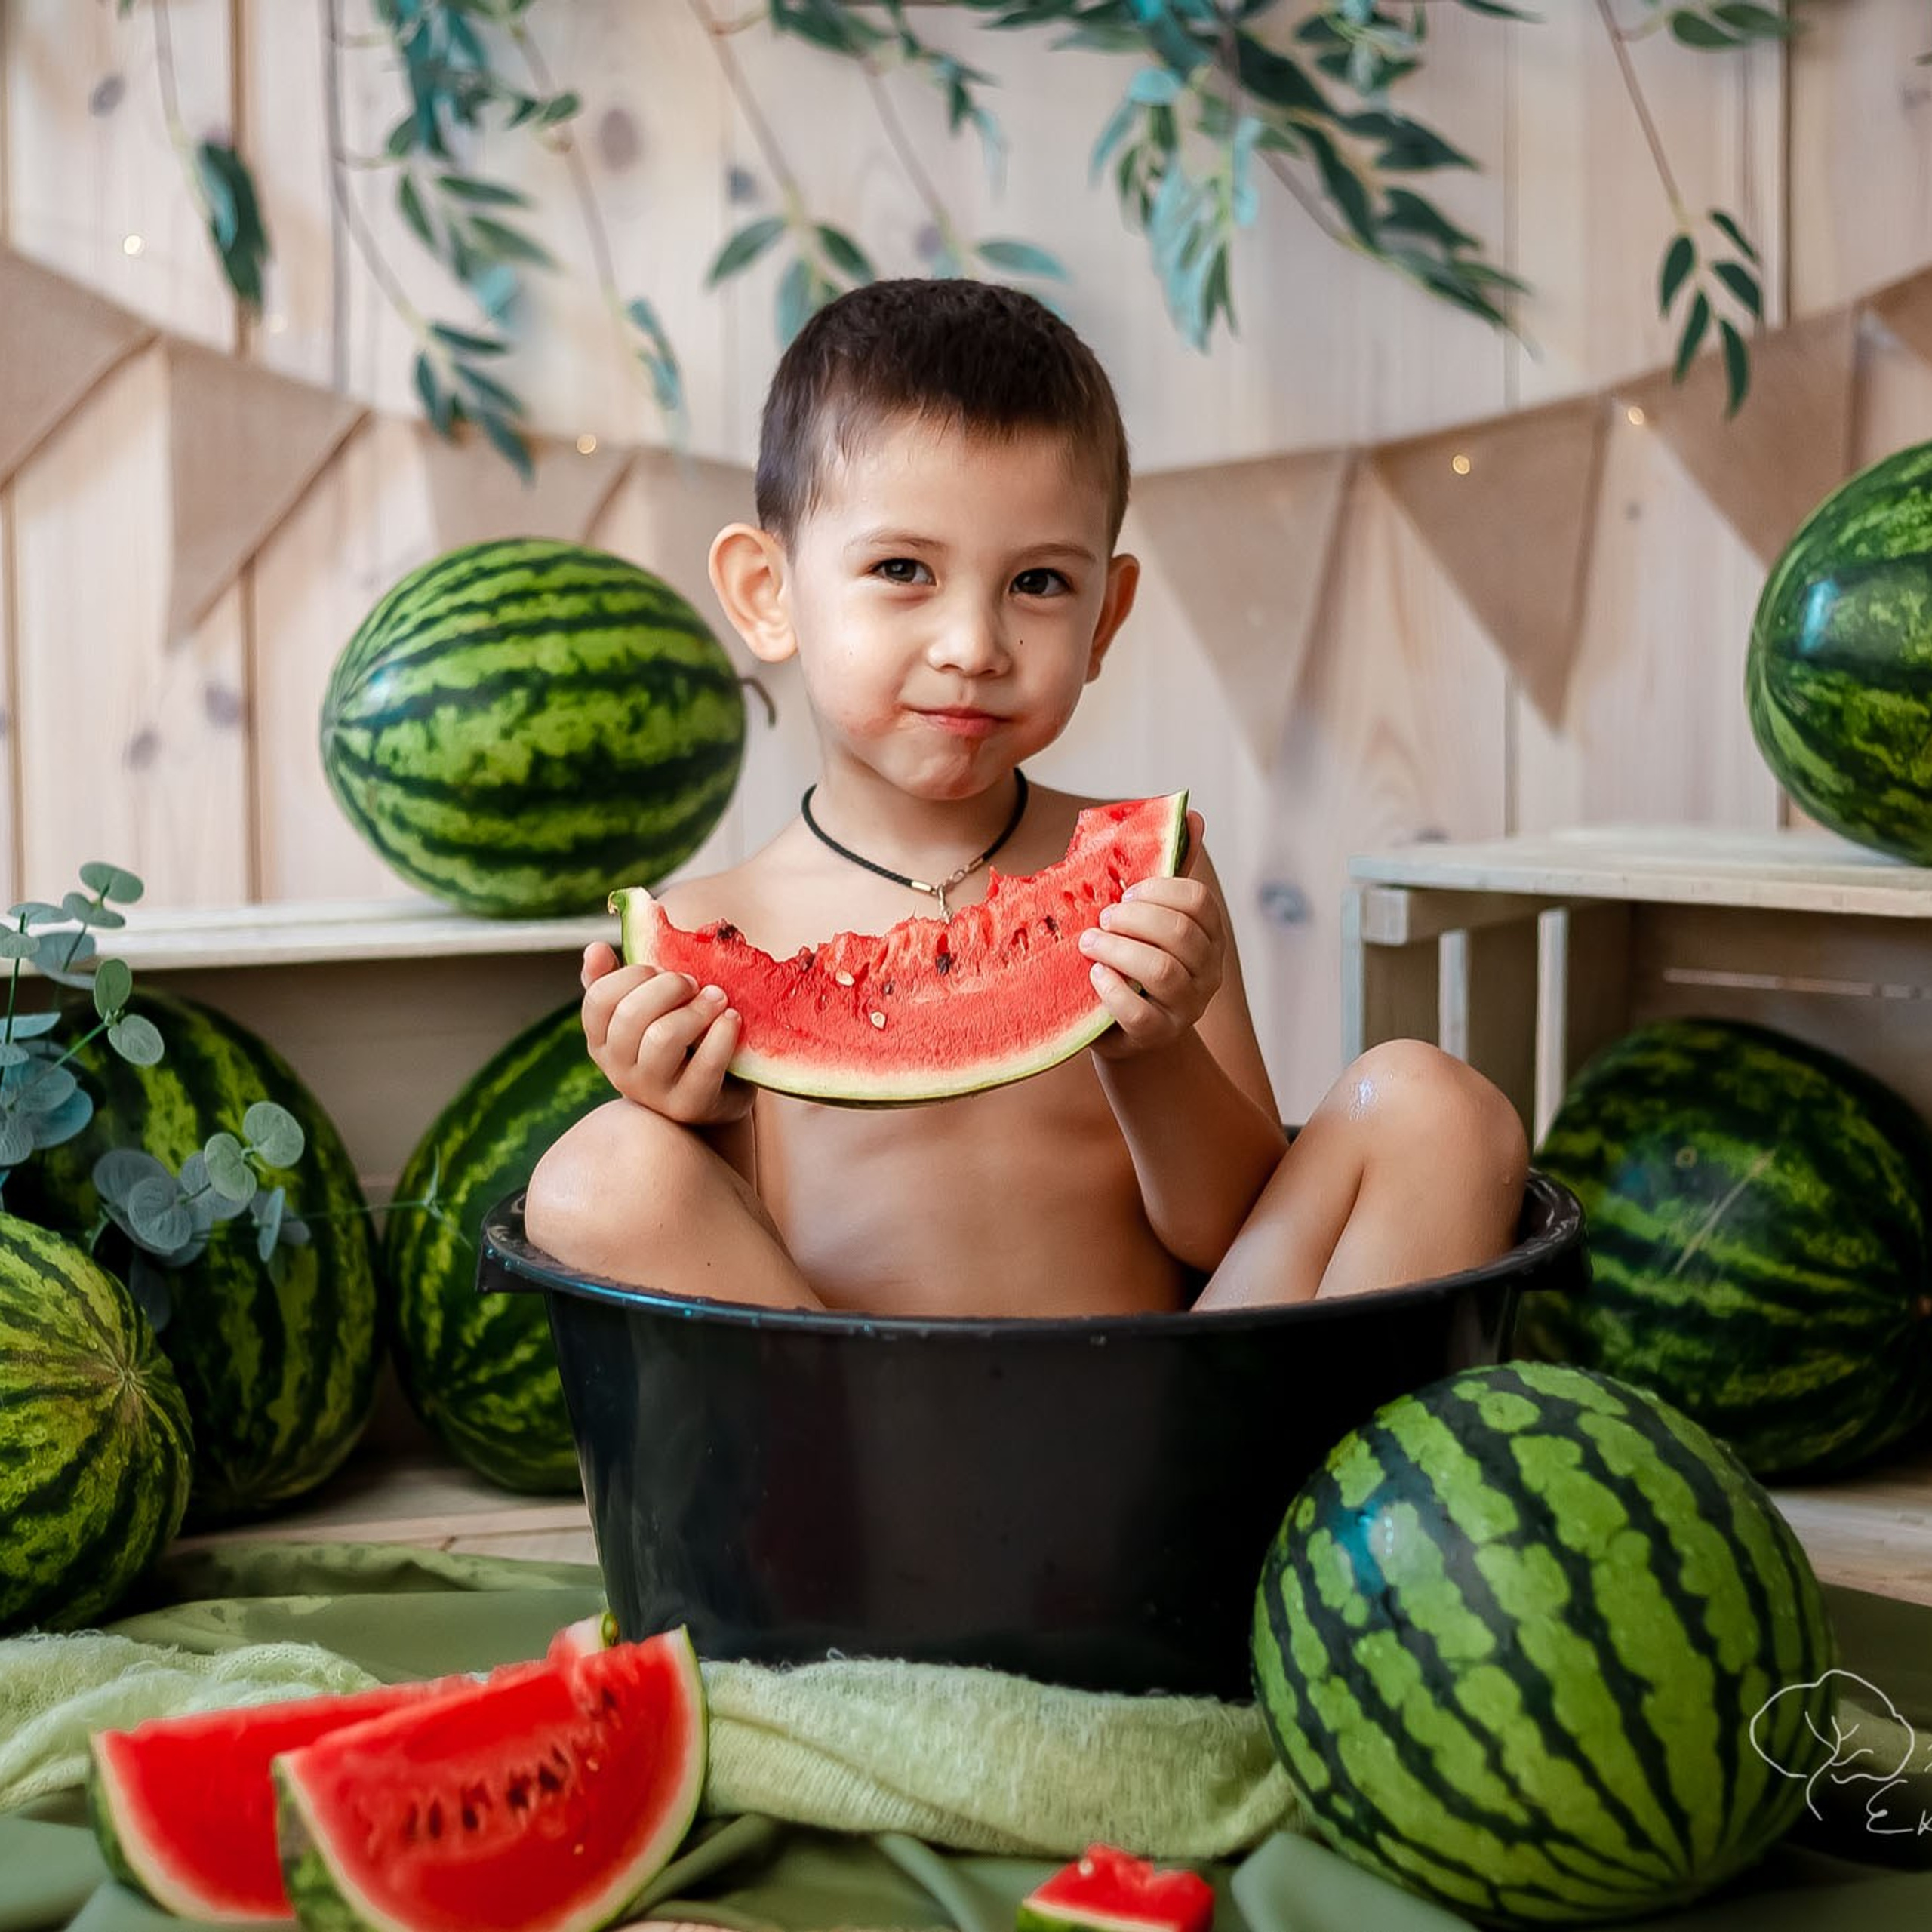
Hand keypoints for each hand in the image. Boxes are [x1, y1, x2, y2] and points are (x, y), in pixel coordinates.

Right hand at [579, 941, 753, 1124]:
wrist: (716, 1093)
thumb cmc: (678, 1040)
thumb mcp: (647, 1010)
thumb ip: (618, 980)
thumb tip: (594, 949)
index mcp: (602, 1041)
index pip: (599, 999)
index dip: (633, 975)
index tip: (660, 970)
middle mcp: (619, 1070)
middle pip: (631, 1015)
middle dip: (668, 988)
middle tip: (693, 983)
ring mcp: (652, 1092)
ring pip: (663, 1038)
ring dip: (696, 1009)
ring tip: (718, 998)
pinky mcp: (689, 1106)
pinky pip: (704, 1066)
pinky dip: (722, 1035)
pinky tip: (732, 1018)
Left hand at [1080, 810, 1223, 1059]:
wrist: (1125, 1029)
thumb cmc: (1135, 961)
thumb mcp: (1151, 917)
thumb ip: (1169, 870)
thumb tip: (1192, 813)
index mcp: (1208, 936)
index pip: (1199, 902)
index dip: (1161, 891)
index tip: (1128, 891)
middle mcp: (1206, 971)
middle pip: (1180, 934)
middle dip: (1135, 918)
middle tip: (1103, 916)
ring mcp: (1185, 1007)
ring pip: (1161, 972)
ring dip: (1118, 949)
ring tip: (1090, 941)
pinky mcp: (1156, 1035)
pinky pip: (1138, 1013)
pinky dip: (1111, 989)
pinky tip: (1094, 975)